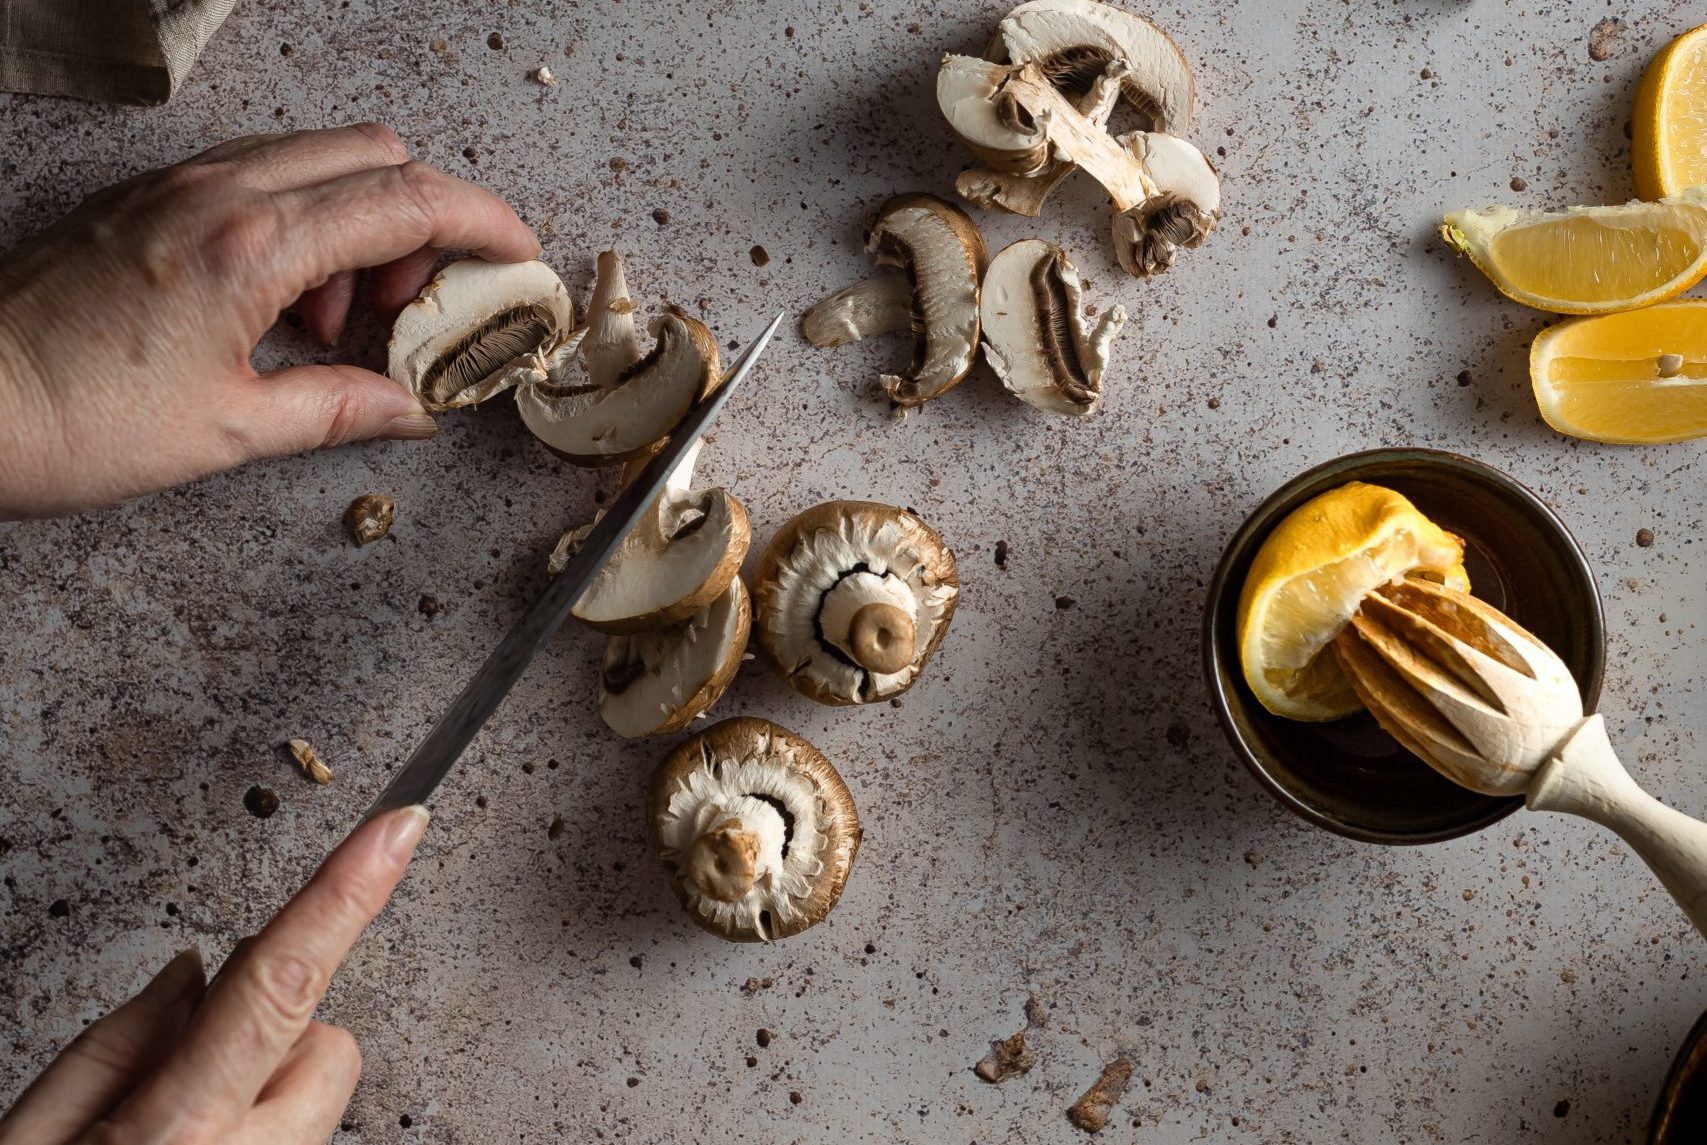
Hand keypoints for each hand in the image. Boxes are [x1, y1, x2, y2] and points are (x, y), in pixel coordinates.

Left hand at [0, 124, 539, 518]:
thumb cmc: (74, 421)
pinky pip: (261, 175)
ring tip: (337, 317)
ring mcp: (178, 183)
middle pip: (376, 153)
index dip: (483, 222)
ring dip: (362, 220)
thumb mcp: (231, 430)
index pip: (406, 201)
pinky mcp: (148, 195)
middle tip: (423, 298)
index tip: (519, 252)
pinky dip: (304, 220)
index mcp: (252, 246)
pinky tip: (281, 301)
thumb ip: (339, 408)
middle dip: (426, 218)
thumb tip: (410, 411)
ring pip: (319, 156)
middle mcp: (219, 192)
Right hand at [0, 806, 428, 1144]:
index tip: (402, 826)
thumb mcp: (24, 1141)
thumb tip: (199, 975)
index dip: (345, 895)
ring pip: (325, 1099)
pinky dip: (267, 1138)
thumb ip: (115, 1045)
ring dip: (271, 1097)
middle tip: (182, 1085)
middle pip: (330, 1043)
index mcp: (174, 1135)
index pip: (282, 984)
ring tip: (183, 1144)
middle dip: (275, 1038)